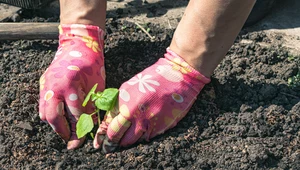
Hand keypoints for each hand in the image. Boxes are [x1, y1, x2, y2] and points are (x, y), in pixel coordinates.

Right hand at [39, 24, 105, 148]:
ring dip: (55, 125)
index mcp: (72, 84)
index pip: (75, 114)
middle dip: (63, 132)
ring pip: (45, 113)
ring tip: (66, 130)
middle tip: (71, 139)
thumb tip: (91, 125)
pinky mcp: (43, 84)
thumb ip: (93, 104)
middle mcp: (55, 86)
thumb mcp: (97, 84)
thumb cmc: (92, 64)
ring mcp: (46, 84)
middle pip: (54, 117)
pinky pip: (42, 105)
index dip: (81, 128)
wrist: (78, 45)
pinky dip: (50, 114)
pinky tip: (61, 117)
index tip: (83, 138)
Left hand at [93, 48, 209, 152]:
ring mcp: (147, 120)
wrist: (178, 75)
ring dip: (127, 141)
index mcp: (124, 100)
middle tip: (109, 147)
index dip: (102, 135)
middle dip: (112, 143)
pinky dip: (143, 137)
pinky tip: (144, 131)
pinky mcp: (160, 126)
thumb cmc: (154, 78)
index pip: (108, 123)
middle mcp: (133, 112)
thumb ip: (120, 103)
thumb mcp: (131, 87)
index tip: (100, 142)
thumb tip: (111, 120)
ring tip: (125, 140)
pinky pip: (147, 138)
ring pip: (131, 140)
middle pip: (116, 136)